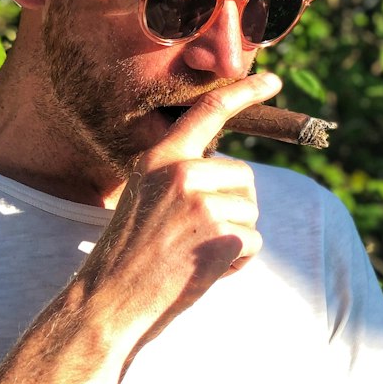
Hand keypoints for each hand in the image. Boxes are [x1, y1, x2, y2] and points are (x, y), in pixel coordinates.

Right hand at [75, 72, 282, 348]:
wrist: (109, 303)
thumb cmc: (129, 257)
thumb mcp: (146, 198)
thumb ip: (183, 178)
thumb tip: (234, 173)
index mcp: (160, 159)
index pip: (209, 112)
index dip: (245, 92)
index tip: (273, 81)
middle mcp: (182, 173)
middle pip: (244, 176)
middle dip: (233, 207)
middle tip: (195, 236)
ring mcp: (201, 202)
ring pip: (251, 211)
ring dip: (234, 238)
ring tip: (194, 254)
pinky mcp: (221, 234)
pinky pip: (254, 242)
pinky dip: (238, 263)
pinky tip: (205, 271)